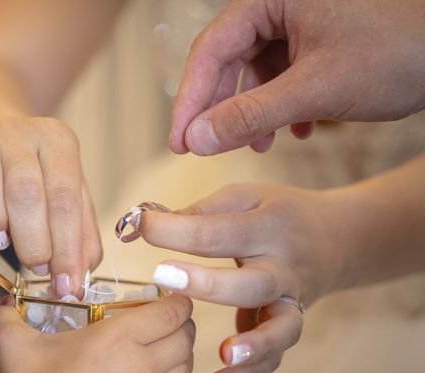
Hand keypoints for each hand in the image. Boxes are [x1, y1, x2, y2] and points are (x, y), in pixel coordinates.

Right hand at [0, 105, 101, 297]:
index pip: (66, 198)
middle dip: (34, 240)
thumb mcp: (62, 200)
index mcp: (59, 142)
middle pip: (26, 189)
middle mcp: (21, 131)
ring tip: (2, 241)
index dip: (67, 246)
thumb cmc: (33, 177)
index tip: (66, 284)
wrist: (0, 135)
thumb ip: (78, 235)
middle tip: (37, 269)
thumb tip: (79, 277)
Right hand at [0, 294, 194, 372]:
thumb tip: (0, 303)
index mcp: (120, 338)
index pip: (170, 312)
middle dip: (182, 323)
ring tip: (165, 345)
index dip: (179, 301)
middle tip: (168, 318)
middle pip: (185, 337)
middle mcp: (143, 365)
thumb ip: (6, 317)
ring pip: (185, 367)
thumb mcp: (14, 346)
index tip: (173, 297)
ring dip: (180, 352)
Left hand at [138, 183, 346, 372]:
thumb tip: (144, 222)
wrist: (340, 238)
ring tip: (221, 355)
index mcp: (269, 227)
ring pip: (280, 328)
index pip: (218, 232)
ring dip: (253, 346)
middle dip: (207, 284)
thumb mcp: (243, 198)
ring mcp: (292, 301)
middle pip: (252, 283)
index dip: (175, 229)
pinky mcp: (290, 326)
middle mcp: (285, 267)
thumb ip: (199, 213)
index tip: (141, 227)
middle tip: (163, 276)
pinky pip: (275, 357)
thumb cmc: (276, 214)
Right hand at [170, 0, 424, 155]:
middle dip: (222, 110)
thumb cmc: (400, 50)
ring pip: (257, 71)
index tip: (179, 143)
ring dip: (254, 113)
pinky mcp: (319, 39)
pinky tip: (295, 131)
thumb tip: (197, 139)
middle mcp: (282, 4)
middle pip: (229, 60)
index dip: (191, 101)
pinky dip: (283, 106)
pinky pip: (284, 74)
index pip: (211, 50)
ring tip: (260, 146)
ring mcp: (302, 20)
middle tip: (207, 150)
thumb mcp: (315, 89)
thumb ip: (250, 115)